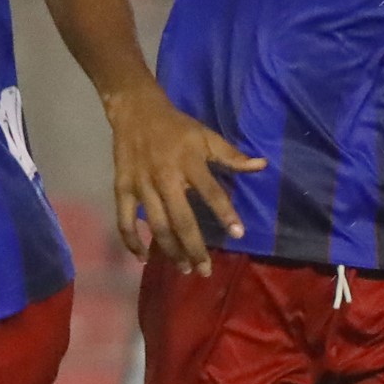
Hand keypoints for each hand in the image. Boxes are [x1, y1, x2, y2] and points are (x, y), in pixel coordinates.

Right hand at [104, 87, 265, 271]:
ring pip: (155, 225)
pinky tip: (142, 258)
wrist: (136, 112)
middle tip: (205, 270)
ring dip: (170, 250)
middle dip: (194, 248)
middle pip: (181, 220)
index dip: (225, 214)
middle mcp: (165, 178)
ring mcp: (141, 186)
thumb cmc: (177, 127)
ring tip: (183, 268)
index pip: (211, 193)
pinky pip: (124, 221)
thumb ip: (232, 155)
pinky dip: (131, 241)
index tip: (238, 234)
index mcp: (188, 163)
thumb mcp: (207, 136)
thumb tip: (261, 165)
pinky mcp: (122, 189)